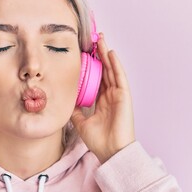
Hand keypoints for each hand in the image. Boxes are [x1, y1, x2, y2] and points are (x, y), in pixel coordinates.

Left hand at [71, 33, 134, 163]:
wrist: (110, 151)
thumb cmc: (98, 140)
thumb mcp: (80, 122)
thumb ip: (75, 111)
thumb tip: (66, 101)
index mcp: (101, 100)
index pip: (96, 78)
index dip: (91, 65)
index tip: (83, 54)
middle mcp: (110, 95)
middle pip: (104, 70)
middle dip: (99, 55)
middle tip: (93, 40)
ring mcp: (118, 94)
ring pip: (112, 69)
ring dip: (106, 54)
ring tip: (100, 40)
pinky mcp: (124, 96)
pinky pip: (119, 77)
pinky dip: (115, 65)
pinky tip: (110, 53)